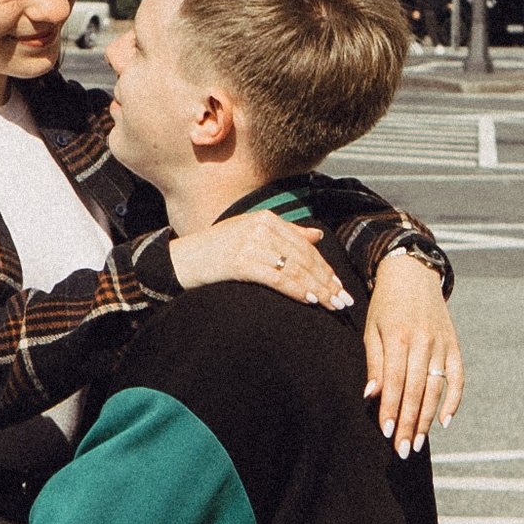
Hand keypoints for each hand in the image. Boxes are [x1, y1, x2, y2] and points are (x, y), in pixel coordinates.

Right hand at [167, 211, 354, 310]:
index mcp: (266, 218)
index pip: (304, 246)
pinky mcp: (241, 261)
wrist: (180, 261)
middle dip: (326, 281)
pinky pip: (278, 278)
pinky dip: (297, 290)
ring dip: (317, 289)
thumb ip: (286, 234)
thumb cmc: (215, 252)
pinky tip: (311, 301)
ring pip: (295, 269)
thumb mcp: (250, 235)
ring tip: (332, 305)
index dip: (324, 267)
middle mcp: (261, 227)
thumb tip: (317, 236)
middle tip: (343, 300)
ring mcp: (251, 243)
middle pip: (303, 257)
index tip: (339, 286)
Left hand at [362, 247, 461, 455]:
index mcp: (399, 338)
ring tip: (417, 443)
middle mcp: (423, 343)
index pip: (395, 382)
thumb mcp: (372, 329)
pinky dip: (453, 400)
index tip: (387, 433)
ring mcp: (441, 345)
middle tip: (402, 450)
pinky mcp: (454, 346)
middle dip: (408, 423)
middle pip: (416, 391)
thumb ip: (374, 362)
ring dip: (427, 419)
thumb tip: (372, 396)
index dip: (391, 409)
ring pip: (436, 389)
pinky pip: (457, 378)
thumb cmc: (386, 305)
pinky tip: (444, 422)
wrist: (414, 274)